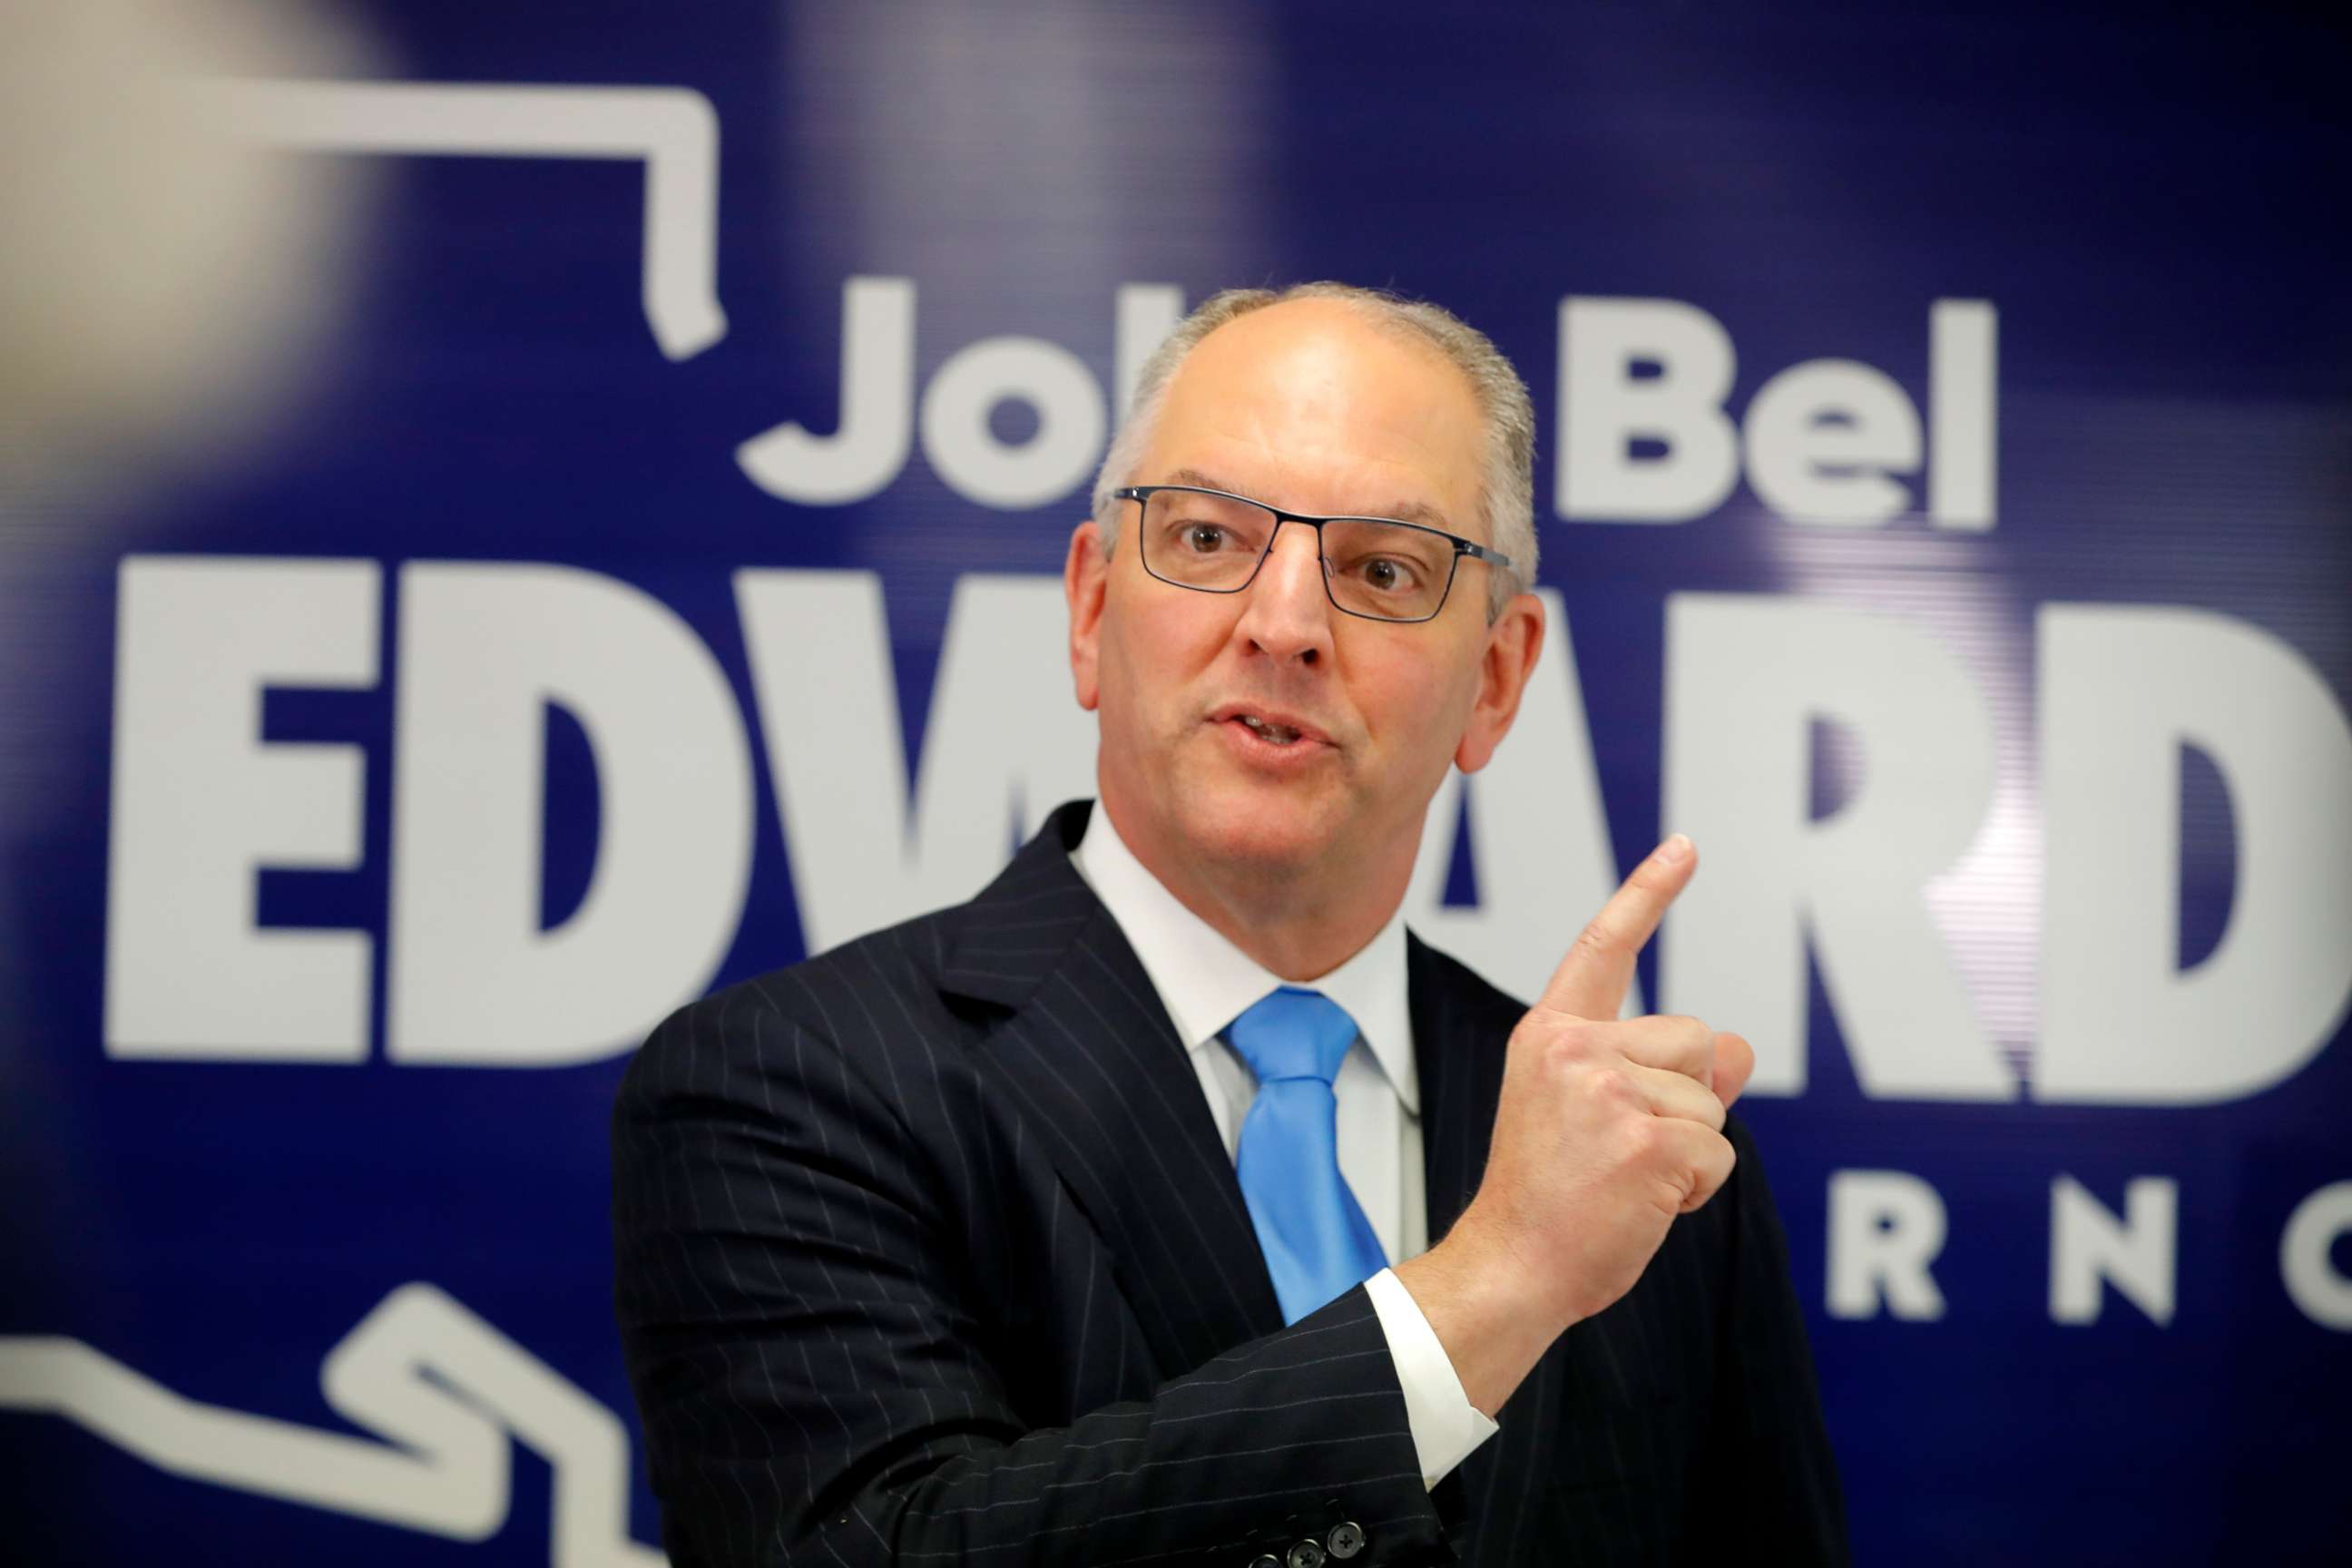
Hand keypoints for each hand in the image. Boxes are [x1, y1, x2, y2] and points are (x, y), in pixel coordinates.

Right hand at [1393, 834, 1754, 1411]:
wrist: (1510, 1265)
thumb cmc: (1547, 1197)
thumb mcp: (1589, 1114)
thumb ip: (1656, 1071)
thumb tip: (1735, 1049)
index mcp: (1550, 1034)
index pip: (1603, 948)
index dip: (1648, 895)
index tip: (1686, 847)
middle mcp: (1577, 1049)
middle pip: (1696, 1041)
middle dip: (1687, 1099)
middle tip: (1620, 1152)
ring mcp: (1612, 1092)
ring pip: (1712, 1103)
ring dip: (1690, 1151)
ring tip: (1624, 1182)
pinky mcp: (1650, 1141)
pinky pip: (1717, 1154)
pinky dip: (1694, 1190)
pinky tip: (1640, 1205)